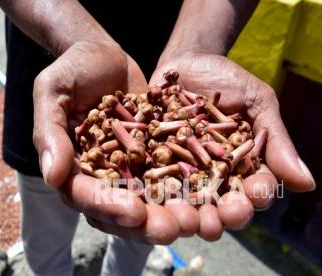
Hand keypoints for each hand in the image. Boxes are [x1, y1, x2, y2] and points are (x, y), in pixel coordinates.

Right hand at [33, 41, 188, 243]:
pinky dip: (188, 188)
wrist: (103, 55)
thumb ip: (50, 132)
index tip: (135, 212)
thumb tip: (52, 177)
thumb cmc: (71, 69)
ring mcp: (128, 168)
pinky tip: (211, 195)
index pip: (85, 195)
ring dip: (171, 213)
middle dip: (146, 223)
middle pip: (119, 209)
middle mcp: (99, 175)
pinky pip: (170, 176)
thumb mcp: (52, 92)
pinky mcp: (152, 156)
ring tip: (197, 220)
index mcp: (70, 167)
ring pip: (149, 200)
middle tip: (173, 228)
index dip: (108, 206)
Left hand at [149, 52, 315, 237]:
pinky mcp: (151, 158)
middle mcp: (209, 174)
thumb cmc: (229, 81)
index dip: (253, 197)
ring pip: (182, 198)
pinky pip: (148, 175)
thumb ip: (274, 140)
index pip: (251, 190)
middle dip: (218, 214)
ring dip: (184, 212)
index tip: (254, 198)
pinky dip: (148, 187)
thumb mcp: (257, 103)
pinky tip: (147, 196)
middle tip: (217, 223)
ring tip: (183, 219)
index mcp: (240, 167)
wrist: (188, 60)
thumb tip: (307, 183)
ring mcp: (178, 168)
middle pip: (216, 202)